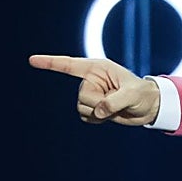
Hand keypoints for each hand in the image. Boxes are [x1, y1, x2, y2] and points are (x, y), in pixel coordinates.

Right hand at [30, 55, 161, 126]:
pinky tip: (110, 115)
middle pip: (81, 96)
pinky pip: (86, 117)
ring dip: (99, 113)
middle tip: (118, 102)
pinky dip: (98, 120)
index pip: (69, 65)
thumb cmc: (144, 94)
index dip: (50, 63)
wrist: (149, 107)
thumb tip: (98, 112)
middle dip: (99, 104)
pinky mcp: (93, 107)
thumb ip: (115, 102)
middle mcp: (91, 80)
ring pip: (81, 108)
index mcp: (98, 69)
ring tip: (115, 107)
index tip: (32, 60)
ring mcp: (91, 94)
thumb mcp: (134, 95)